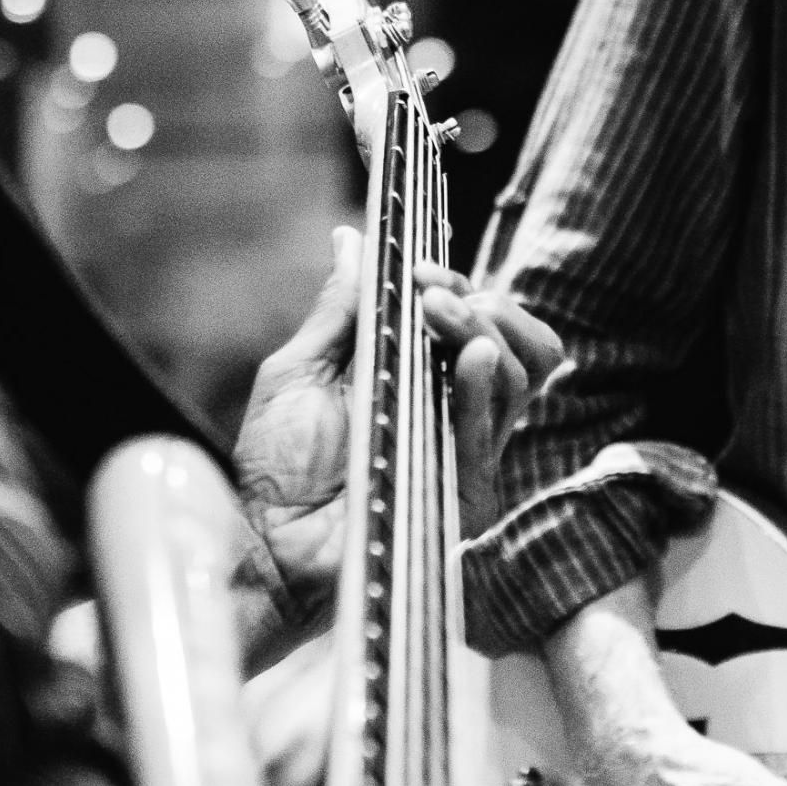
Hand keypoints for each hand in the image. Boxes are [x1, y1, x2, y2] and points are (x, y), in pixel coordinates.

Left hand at [234, 230, 565, 603]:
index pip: (481, 322)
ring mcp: (464, 451)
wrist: (263, 548)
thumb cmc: (276, 468)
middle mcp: (455, 412)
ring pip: (520, 376)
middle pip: (523, 345)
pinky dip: (482, 386)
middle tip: (431, 294)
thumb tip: (351, 238)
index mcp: (424, 380)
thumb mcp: (300, 370)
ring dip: (484, 329)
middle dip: (485, 303)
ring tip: (436, 313)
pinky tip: (468, 356)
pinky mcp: (462, 491)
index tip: (419, 268)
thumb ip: (340, 308)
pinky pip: (491, 431)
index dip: (462, 287)